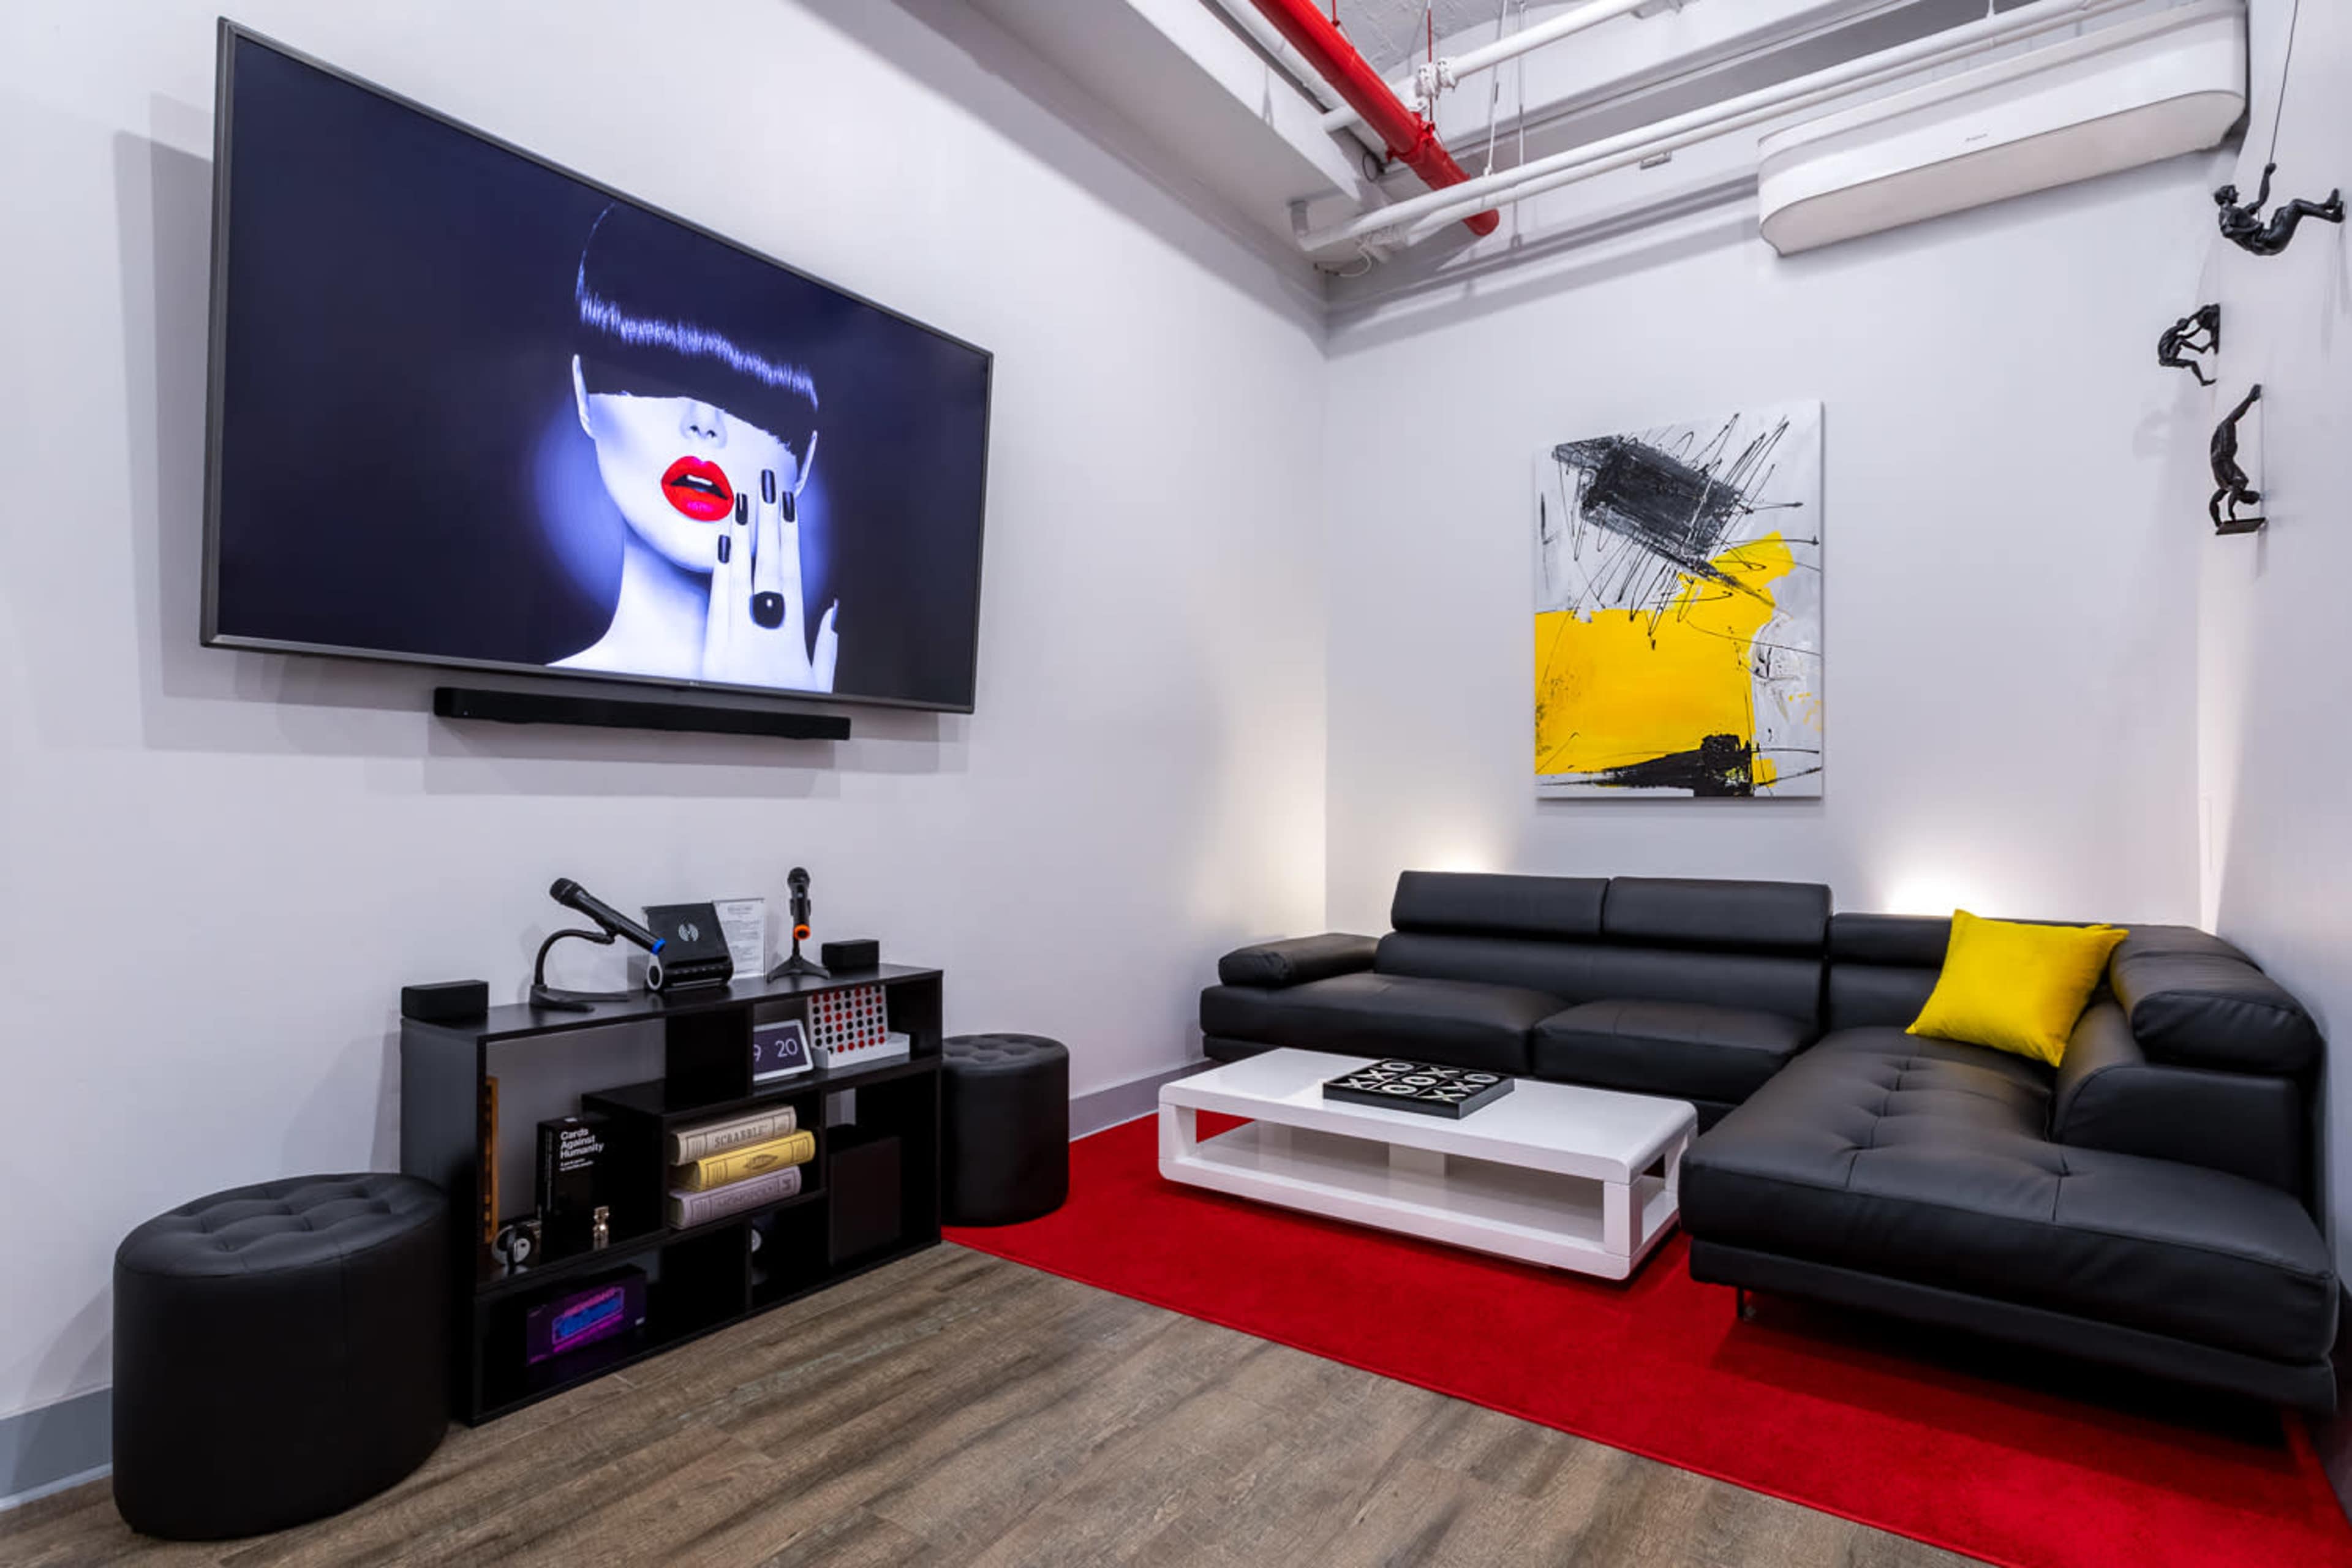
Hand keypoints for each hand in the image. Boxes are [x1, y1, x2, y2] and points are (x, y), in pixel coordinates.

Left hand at [700, 467, 837, 691]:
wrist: (752, 740)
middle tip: (767, 484)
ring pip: (742, 578)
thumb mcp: (817, 684)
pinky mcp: (715, 649)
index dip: (790, 536)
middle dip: (768, 522)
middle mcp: (768, 631)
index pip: (792, 574)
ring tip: (741, 500)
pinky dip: (720, 572)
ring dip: (742, 536)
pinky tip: (720, 543)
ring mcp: (739, 638)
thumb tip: (832, 610)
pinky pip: (718, 602)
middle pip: (768, 566)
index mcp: (793, 637)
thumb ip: (827, 646)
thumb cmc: (786, 710)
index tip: (788, 504)